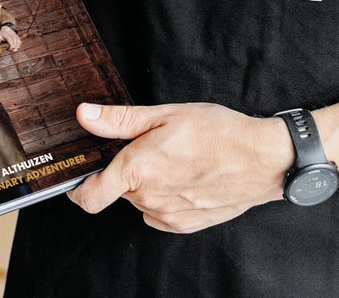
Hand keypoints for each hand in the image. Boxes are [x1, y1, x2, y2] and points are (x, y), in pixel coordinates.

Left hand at [0, 23, 21, 51]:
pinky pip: (20, 42)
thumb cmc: (2, 33)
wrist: (7, 28)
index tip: (9, 49)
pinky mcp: (18, 37)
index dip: (11, 46)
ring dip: (17, 47)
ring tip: (14, 50)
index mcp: (8, 36)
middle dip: (14, 48)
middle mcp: (13, 36)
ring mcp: (16, 36)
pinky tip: (16, 47)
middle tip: (12, 51)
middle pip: (15, 43)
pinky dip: (19, 45)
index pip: (11, 41)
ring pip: (18, 43)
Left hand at [67, 102, 291, 232]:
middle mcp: (148, 199)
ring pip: (141, 199)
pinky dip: (164, 195)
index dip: (77, 188)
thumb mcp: (164, 114)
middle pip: (118, 190)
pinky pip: (160, 212)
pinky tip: (185, 175)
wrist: (261, 159)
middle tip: (148, 146)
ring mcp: (167, 215)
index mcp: (138, 170)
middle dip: (125, 171)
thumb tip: (84, 115)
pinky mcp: (184, 225)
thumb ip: (119, 120)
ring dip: (147, 183)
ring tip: (174, 158)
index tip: (79, 175)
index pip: (89, 196)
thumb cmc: (217, 132)